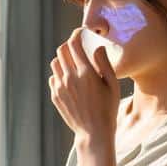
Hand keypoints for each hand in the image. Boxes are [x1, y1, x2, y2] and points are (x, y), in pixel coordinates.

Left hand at [49, 27, 120, 144]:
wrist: (93, 132)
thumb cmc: (108, 108)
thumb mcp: (113, 85)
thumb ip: (104, 63)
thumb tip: (97, 47)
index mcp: (86, 73)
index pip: (74, 43)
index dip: (77, 34)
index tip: (81, 33)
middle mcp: (70, 77)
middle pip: (62, 50)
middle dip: (70, 46)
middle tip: (78, 49)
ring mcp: (60, 87)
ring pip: (55, 63)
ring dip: (64, 59)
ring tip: (74, 65)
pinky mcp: (55, 95)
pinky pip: (53, 77)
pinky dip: (60, 74)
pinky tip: (71, 81)